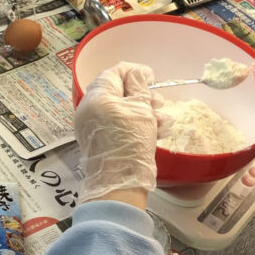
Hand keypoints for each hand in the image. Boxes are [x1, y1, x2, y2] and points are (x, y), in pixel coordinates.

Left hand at [75, 63, 163, 203]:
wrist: (119, 182)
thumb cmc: (129, 142)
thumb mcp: (140, 109)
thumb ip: (139, 87)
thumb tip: (137, 73)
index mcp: (97, 97)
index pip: (113, 73)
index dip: (134, 72)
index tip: (152, 77)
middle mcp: (90, 109)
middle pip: (118, 92)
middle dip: (143, 95)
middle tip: (159, 102)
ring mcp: (94, 126)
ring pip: (122, 110)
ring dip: (145, 112)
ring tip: (164, 120)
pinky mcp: (101, 141)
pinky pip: (119, 126)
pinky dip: (137, 126)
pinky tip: (159, 131)